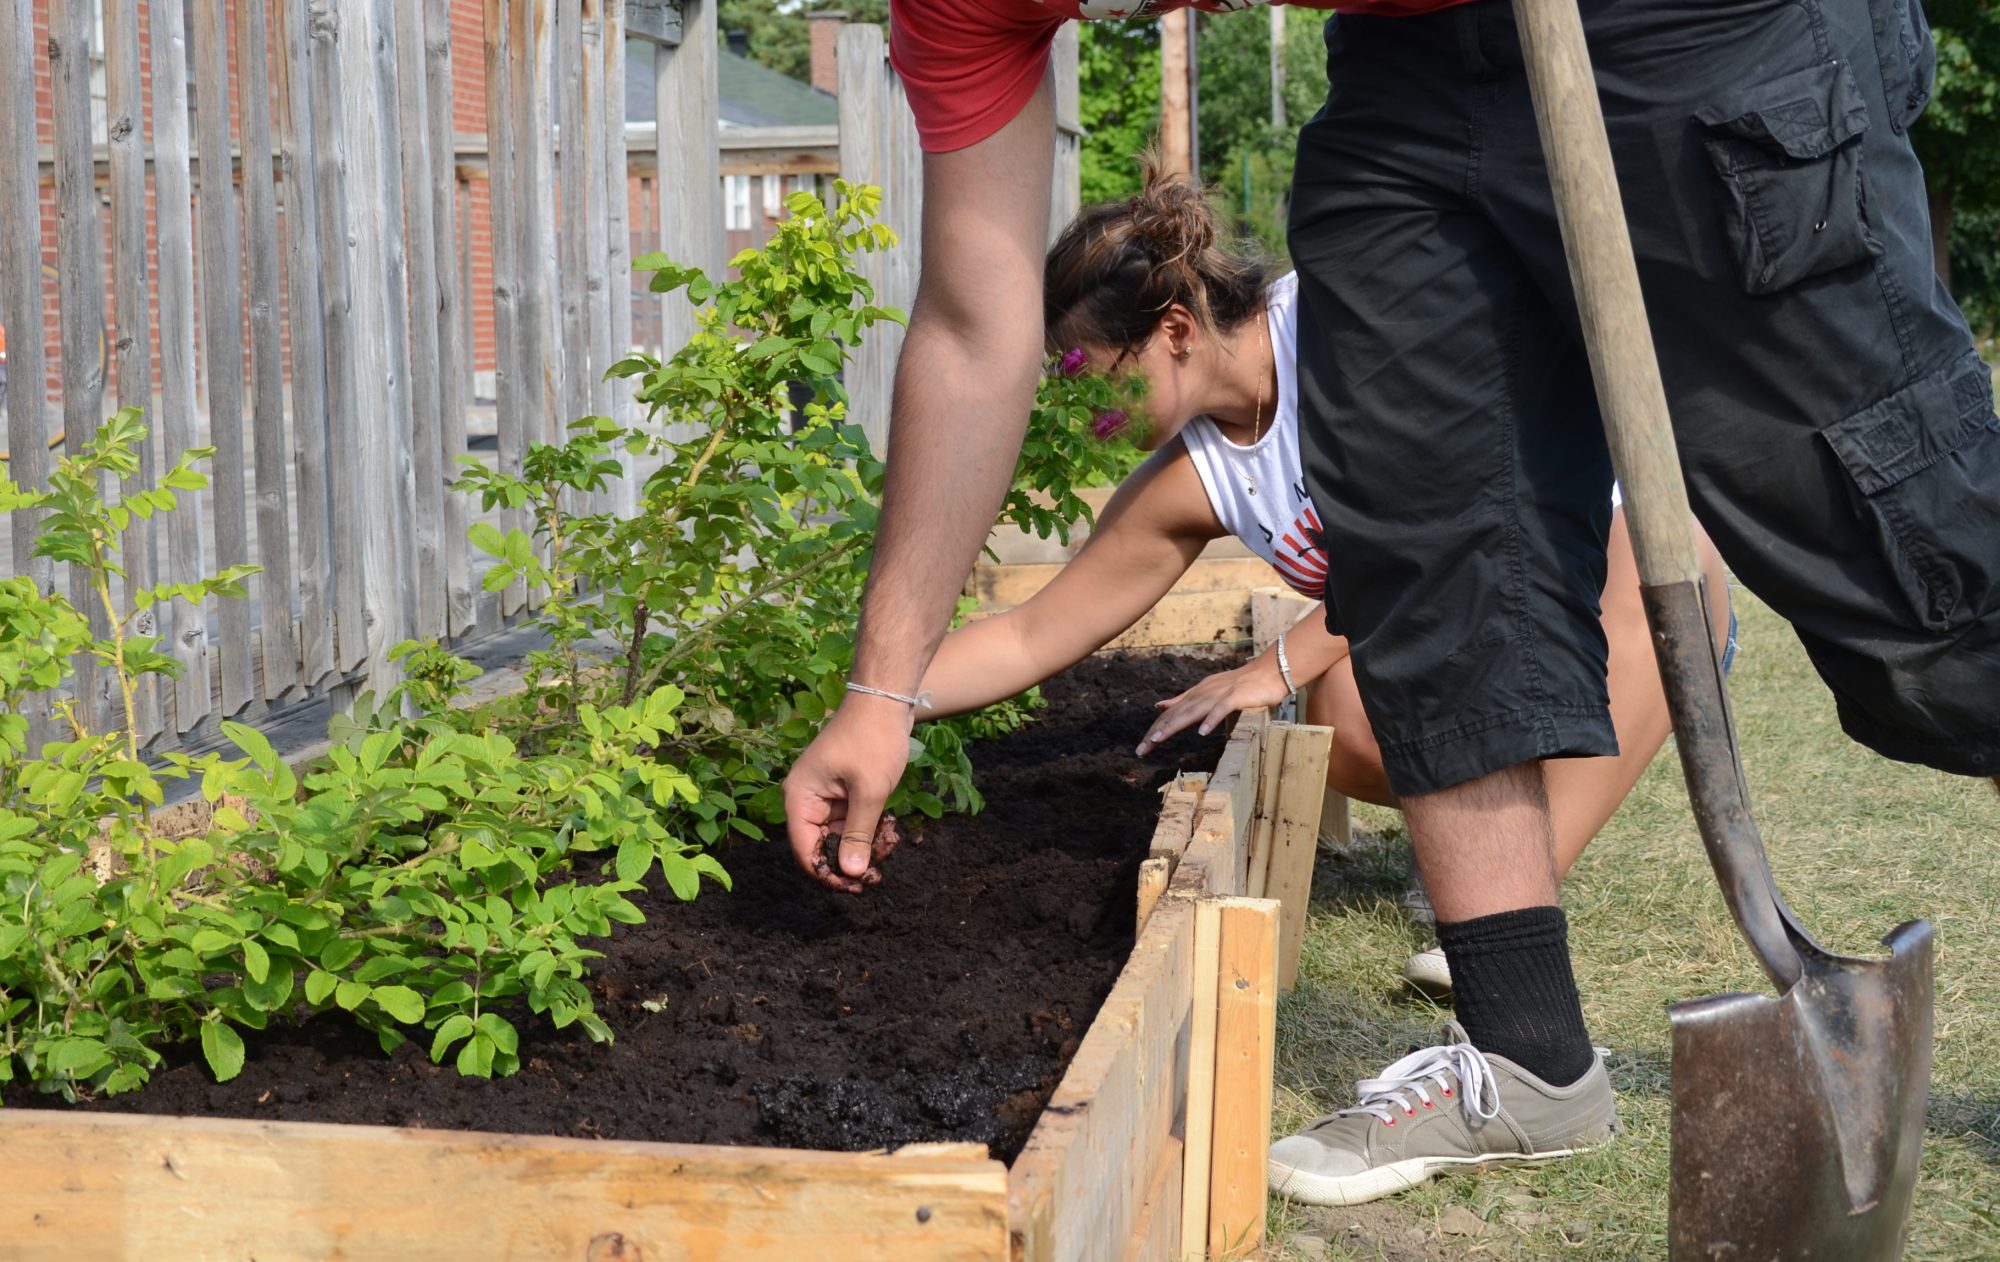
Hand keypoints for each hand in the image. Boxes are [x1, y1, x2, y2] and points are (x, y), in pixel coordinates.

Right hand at [782, 694, 912, 892]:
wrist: (885, 700)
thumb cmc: (873, 739)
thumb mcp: (869, 791)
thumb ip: (858, 834)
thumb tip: (850, 873)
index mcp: (800, 797)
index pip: (804, 850)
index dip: (827, 874)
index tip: (856, 887)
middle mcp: (806, 798)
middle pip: (822, 846)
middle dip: (852, 858)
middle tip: (881, 867)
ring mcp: (825, 795)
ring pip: (840, 836)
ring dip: (865, 843)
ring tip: (890, 839)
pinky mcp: (843, 792)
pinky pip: (852, 821)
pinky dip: (870, 827)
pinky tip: (889, 826)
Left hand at [1136, 655, 1289, 755]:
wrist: (1268, 673)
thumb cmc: (1238, 686)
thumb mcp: (1205, 692)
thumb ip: (1183, 700)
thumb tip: (1159, 705)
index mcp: (1195, 695)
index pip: (1171, 713)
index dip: (1155, 729)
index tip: (1142, 747)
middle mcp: (1203, 694)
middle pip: (1176, 714)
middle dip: (1157, 731)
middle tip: (1142, 750)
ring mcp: (1219, 695)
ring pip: (1192, 711)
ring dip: (1174, 725)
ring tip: (1158, 740)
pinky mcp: (1236, 697)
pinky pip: (1221, 709)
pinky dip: (1211, 719)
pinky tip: (1202, 732)